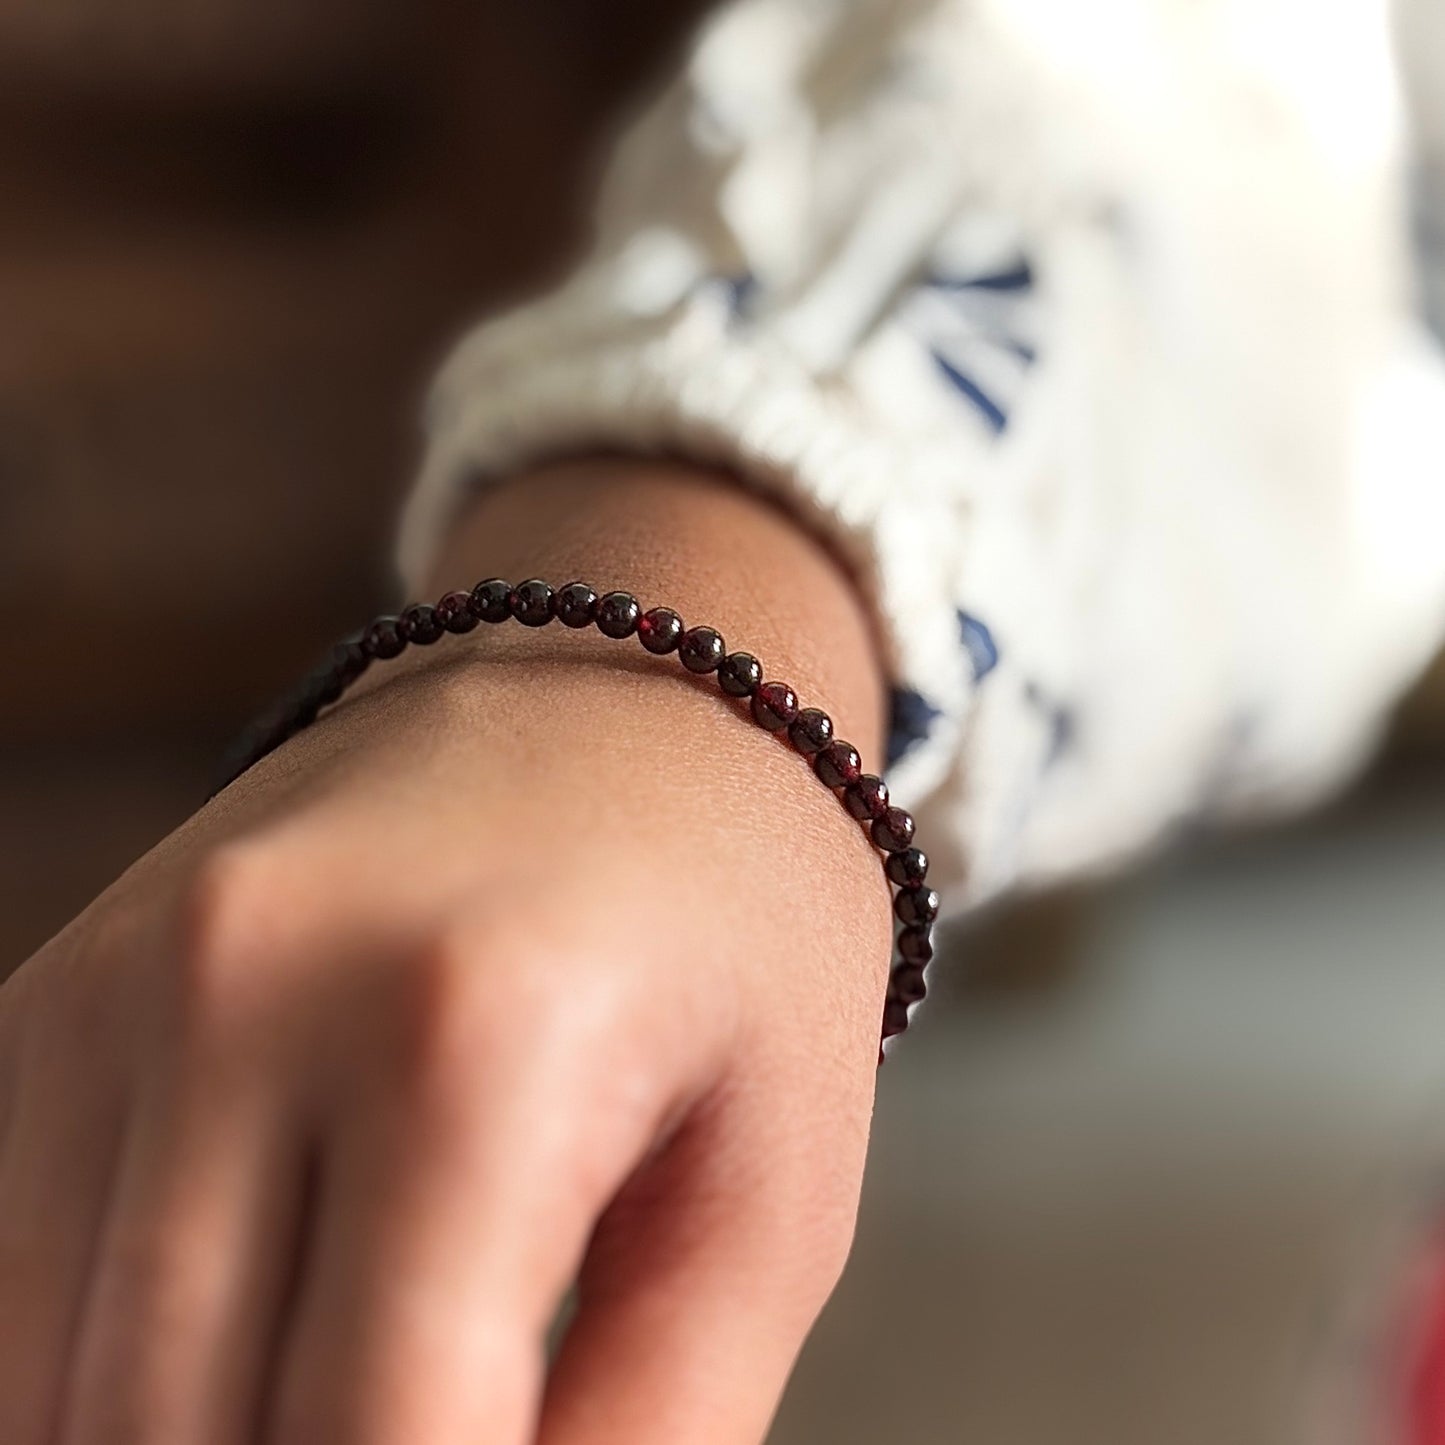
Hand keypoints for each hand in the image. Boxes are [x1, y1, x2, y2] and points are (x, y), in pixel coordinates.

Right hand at [0, 462, 891, 1443]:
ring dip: (204, 1443)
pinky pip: (13, 1281)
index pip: (382, 1440)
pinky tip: (254, 1353)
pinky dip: (112, 1380)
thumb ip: (650, 1428)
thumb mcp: (766, 1189)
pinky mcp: (57, 991)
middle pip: (186, 1436)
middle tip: (446, 1423)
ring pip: (61, 1391)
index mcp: (474, 1035)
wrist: (622, 697)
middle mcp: (250, 988)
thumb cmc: (735, 929)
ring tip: (370, 1390)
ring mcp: (122, 982)